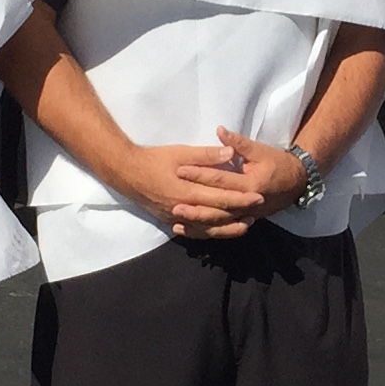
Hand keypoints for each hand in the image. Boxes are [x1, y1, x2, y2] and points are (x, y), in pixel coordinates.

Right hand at [113, 137, 274, 238]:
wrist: (126, 173)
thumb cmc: (154, 160)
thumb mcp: (180, 153)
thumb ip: (206, 156)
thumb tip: (230, 153)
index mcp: (187, 191)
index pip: (220, 198)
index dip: (241, 198)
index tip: (258, 197)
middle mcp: (183, 209)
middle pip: (217, 216)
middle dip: (238, 213)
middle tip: (258, 211)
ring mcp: (175, 218)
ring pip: (206, 229)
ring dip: (227, 228)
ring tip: (245, 224)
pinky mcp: (170, 221)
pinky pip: (193, 231)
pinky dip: (209, 232)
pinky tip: (219, 230)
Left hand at [172, 128, 303, 231]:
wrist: (297, 182)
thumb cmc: (278, 163)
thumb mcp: (260, 150)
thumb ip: (238, 143)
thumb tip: (219, 131)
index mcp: (250, 185)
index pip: (220, 179)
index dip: (200, 174)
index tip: (180, 170)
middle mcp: (248, 204)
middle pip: (217, 207)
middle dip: (195, 206)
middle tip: (173, 203)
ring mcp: (246, 215)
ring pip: (219, 223)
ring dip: (197, 223)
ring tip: (176, 220)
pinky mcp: (244, 220)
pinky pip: (222, 230)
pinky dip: (205, 231)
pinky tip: (188, 230)